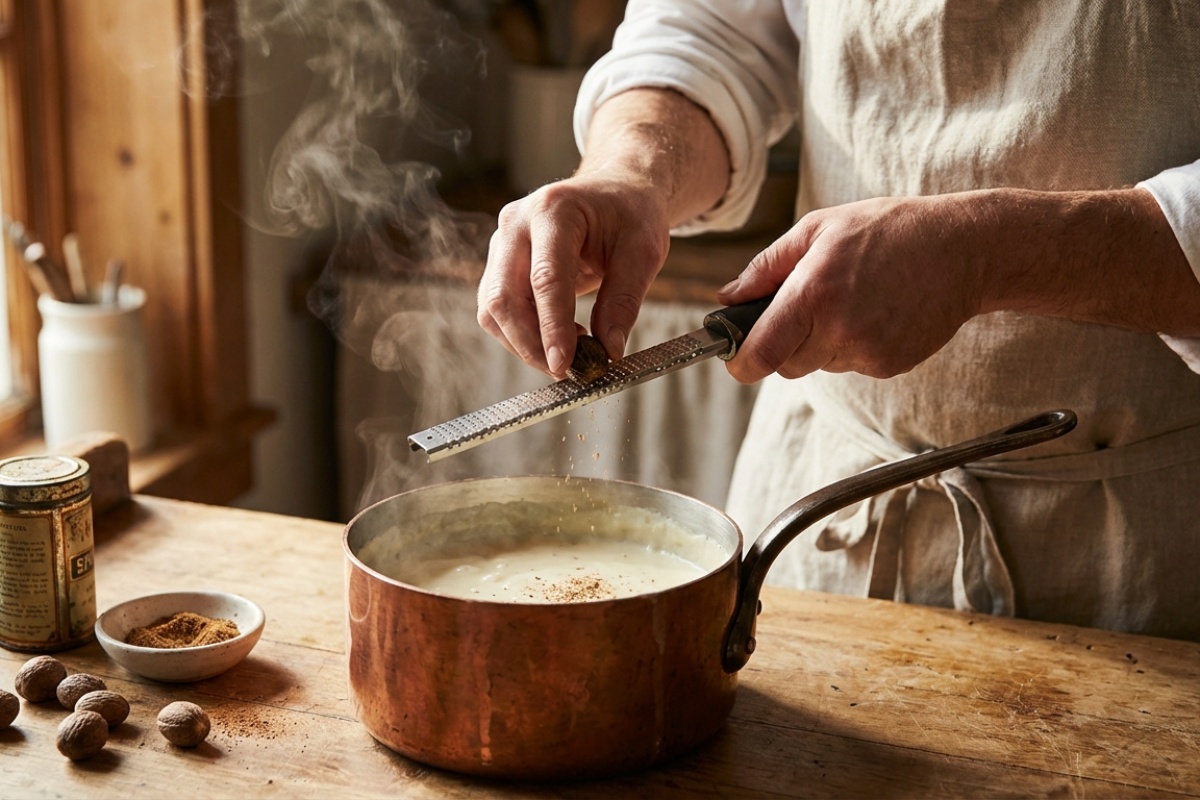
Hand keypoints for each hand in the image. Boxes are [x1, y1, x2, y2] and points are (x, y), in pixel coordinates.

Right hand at [478, 87, 730, 376]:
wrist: (613, 192)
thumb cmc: (629, 215)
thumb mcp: (644, 250)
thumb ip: (625, 299)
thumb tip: (609, 349)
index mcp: (554, 210)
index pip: (545, 279)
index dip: (552, 327)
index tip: (565, 365)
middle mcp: (516, 224)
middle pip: (504, 297)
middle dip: (531, 344)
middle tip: (568, 371)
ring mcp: (501, 243)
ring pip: (492, 309)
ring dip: (524, 343)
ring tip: (570, 354)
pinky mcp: (498, 264)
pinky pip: (496, 311)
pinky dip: (521, 335)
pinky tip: (556, 339)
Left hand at [717, 194, 985, 382]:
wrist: (964, 248)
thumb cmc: (887, 229)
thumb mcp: (819, 229)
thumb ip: (766, 267)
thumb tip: (726, 297)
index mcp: (813, 293)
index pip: (760, 354)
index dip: (741, 363)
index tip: (737, 359)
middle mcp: (839, 329)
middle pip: (785, 365)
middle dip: (784, 344)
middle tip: (808, 307)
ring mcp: (868, 351)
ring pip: (818, 365)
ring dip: (822, 343)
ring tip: (852, 300)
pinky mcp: (890, 365)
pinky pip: (852, 365)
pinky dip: (853, 346)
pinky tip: (876, 312)